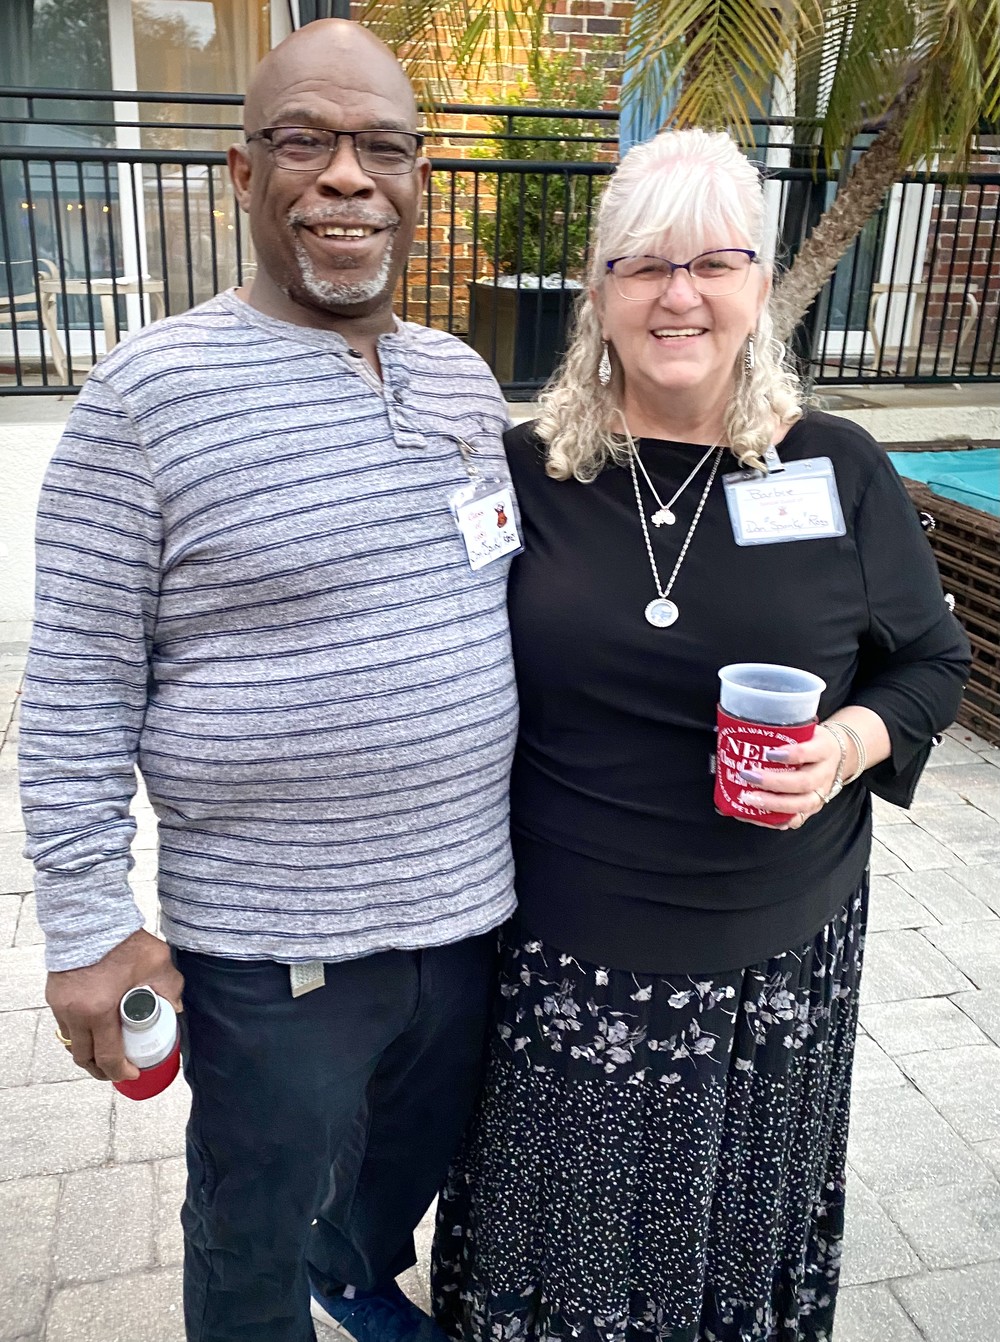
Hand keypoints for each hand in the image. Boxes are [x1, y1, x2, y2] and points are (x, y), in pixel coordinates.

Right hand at [47, 929, 183, 1081]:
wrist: (91, 918)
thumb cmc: (122, 940)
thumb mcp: (157, 963)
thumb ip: (171, 987)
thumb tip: (177, 1008)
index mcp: (100, 1010)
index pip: (107, 1056)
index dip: (120, 1071)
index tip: (132, 1072)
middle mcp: (76, 1013)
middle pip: (84, 1057)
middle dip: (101, 1070)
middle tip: (117, 1070)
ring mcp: (61, 1005)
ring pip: (71, 1042)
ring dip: (87, 1052)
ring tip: (105, 1053)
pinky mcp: (54, 995)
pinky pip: (65, 1025)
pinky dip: (78, 1033)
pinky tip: (92, 1030)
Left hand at [732, 724, 845, 831]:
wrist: (837, 756)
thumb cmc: (811, 741)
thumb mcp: (805, 729)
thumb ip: (784, 730)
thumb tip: (744, 727)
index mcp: (823, 749)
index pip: (810, 752)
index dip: (791, 754)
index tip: (769, 753)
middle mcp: (824, 773)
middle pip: (803, 782)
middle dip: (774, 782)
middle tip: (749, 776)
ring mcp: (820, 793)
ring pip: (801, 804)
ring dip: (773, 804)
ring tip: (749, 798)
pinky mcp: (813, 808)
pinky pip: (797, 819)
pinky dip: (777, 821)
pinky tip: (757, 816)